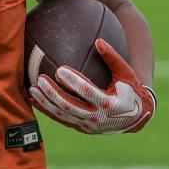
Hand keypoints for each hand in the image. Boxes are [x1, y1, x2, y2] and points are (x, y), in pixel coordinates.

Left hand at [29, 39, 155, 133]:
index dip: (73, 82)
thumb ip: (113, 58)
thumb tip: (98, 41)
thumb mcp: (127, 74)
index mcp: (109, 103)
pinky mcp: (81, 128)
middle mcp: (97, 117)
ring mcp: (88, 125)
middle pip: (70, 106)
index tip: (59, 70)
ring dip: (46, 103)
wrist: (136, 118)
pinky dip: (47, 110)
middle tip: (40, 79)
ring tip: (32, 89)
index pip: (87, 92)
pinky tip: (34, 100)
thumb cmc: (130, 90)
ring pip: (62, 115)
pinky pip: (61, 119)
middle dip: (53, 93)